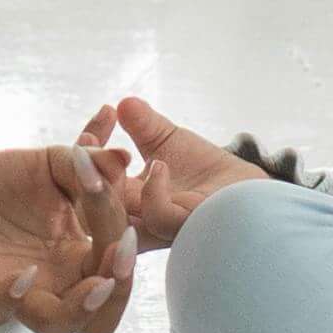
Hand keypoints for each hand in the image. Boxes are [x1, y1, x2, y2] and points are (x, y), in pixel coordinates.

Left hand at [0, 142, 141, 332]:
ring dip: (81, 308)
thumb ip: (87, 164)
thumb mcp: (51, 163)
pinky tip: (25, 272)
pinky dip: (14, 297)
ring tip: (96, 283)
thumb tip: (123, 161)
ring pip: (57, 327)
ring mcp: (17, 292)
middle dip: (120, 288)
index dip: (122, 231)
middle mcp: (54, 282)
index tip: (109, 186)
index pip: (117, 260)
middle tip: (119, 253)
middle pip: (100, 315)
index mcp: (78, 255)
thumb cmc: (2, 181)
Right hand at [95, 97, 280, 250]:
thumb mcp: (170, 142)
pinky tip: (161, 167)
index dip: (83, 152)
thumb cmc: (210, 174)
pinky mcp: (186, 230)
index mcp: (127, 198)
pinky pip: (156, 217)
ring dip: (107, 183)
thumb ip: (145, 125)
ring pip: (114, 217)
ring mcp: (158, 229)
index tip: (97, 120)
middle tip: (87, 139)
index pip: (89, 179)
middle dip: (80, 171)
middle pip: (89, 203)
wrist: (251, 194)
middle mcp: (135, 219)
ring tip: (118, 153)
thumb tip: (123, 102)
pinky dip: (152, 191)